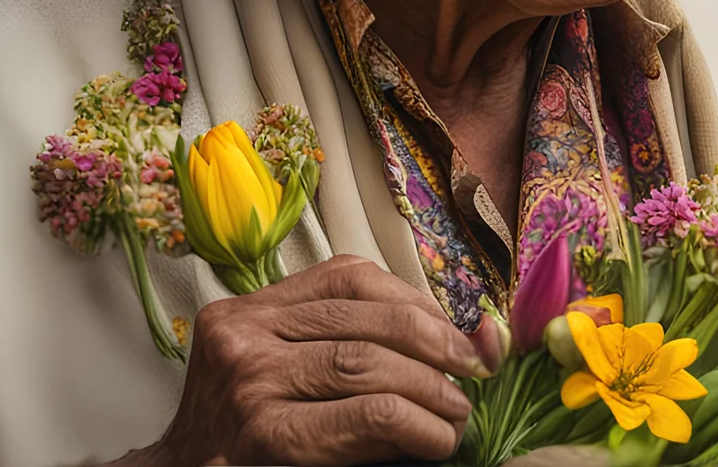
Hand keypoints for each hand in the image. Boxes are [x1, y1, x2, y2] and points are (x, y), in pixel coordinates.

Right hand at [135, 255, 499, 465]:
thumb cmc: (245, 437)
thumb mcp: (281, 370)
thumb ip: (346, 342)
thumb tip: (466, 339)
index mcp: (248, 311)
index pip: (350, 276)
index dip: (416, 300)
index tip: (458, 331)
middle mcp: (243, 336)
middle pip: (366, 319)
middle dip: (436, 343)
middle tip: (474, 372)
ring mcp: (252, 384)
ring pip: (369, 363)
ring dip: (432, 388)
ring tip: (458, 412)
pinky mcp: (270, 435)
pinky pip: (368, 415)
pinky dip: (417, 426)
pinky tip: (435, 440)